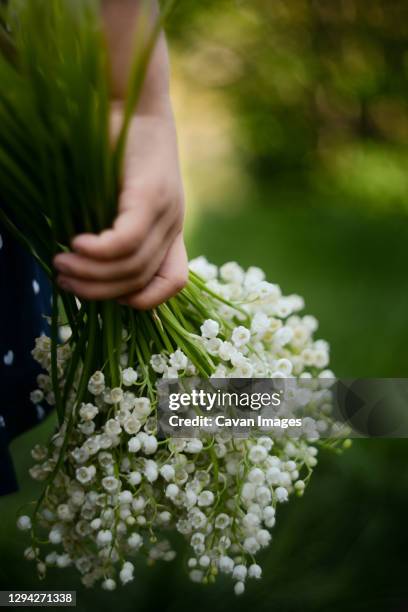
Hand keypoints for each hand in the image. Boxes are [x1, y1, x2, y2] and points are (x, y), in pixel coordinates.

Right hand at [53, 104, 187, 308]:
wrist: (132, 99)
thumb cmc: (117, 147)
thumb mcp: (118, 198)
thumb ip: (111, 228)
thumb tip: (83, 263)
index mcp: (171, 228)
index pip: (174, 282)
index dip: (144, 300)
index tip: (109, 294)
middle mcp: (173, 224)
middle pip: (141, 280)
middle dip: (100, 291)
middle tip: (66, 280)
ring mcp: (166, 211)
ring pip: (131, 266)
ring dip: (91, 273)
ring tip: (61, 264)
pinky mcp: (150, 195)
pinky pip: (126, 241)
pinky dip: (98, 252)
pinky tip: (75, 244)